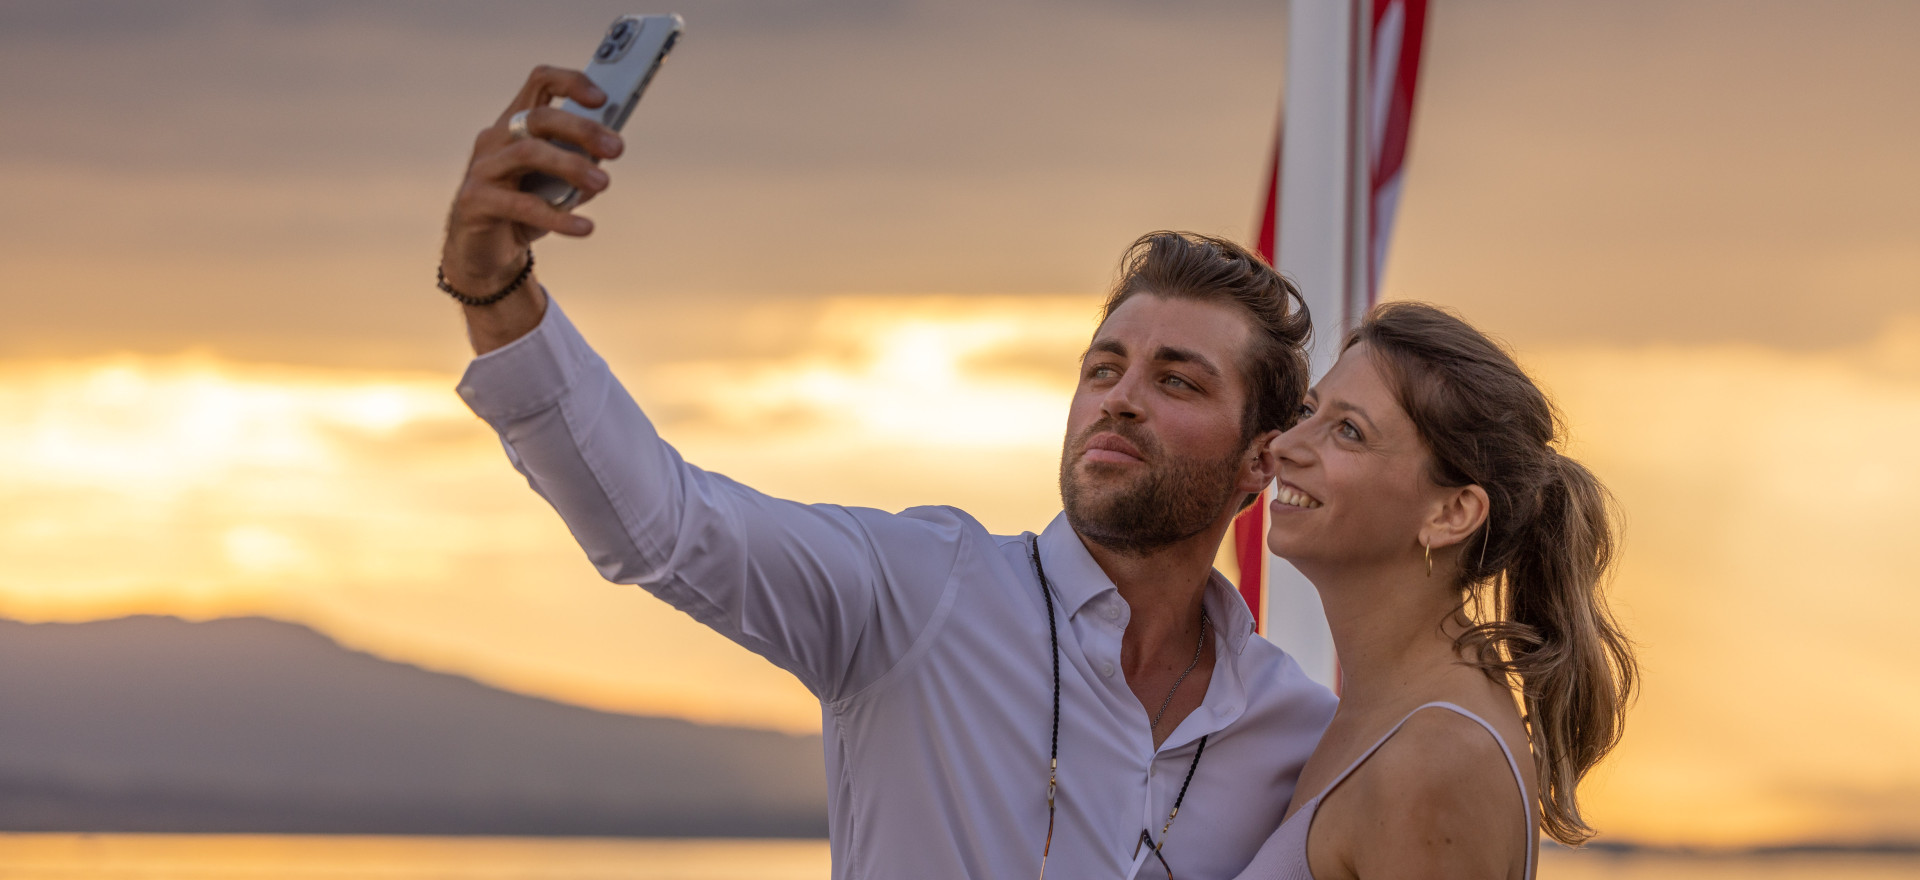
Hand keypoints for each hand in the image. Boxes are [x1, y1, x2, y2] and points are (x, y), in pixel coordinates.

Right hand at [440, 66, 625, 295]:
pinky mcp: (475, 201)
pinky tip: (584, 227)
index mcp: (516, 124)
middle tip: (617, 148)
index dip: (572, 83)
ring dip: (572, 166)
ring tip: (604, 183)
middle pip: (538, 116)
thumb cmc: (525, 210)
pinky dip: (558, 216)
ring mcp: (482, 168)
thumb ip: (579, 164)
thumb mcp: (558, 184)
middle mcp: (495, 138)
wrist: (485, 252)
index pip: (541, 82)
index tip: (604, 99)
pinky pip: (521, 205)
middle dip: (582, 128)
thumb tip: (606, 153)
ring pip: (528, 153)